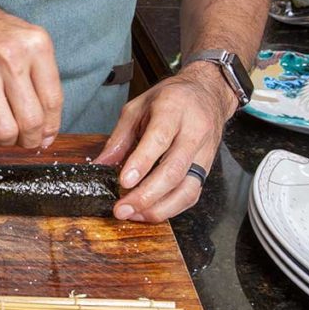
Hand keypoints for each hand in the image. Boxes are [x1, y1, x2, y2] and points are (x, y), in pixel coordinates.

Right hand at [0, 0, 63, 147]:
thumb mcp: (26, 43)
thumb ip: (41, 81)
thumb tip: (46, 133)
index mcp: (35, 45)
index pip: (52, 102)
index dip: (50, 128)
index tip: (44, 137)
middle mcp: (10, 57)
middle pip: (31, 122)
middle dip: (29, 140)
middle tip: (23, 140)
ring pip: (4, 131)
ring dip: (5, 140)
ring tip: (2, 130)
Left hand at [93, 62, 237, 221]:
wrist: (208, 94)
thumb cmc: (171, 99)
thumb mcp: (137, 107)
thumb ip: (119, 138)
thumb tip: (100, 165)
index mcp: (173, 110)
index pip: (159, 139)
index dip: (141, 163)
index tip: (124, 181)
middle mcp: (194, 133)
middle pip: (174, 170)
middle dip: (146, 195)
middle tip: (122, 209)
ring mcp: (204, 153)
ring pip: (187, 189)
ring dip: (159, 208)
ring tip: (133, 215)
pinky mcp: (207, 169)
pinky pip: (192, 195)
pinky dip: (171, 208)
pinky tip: (150, 212)